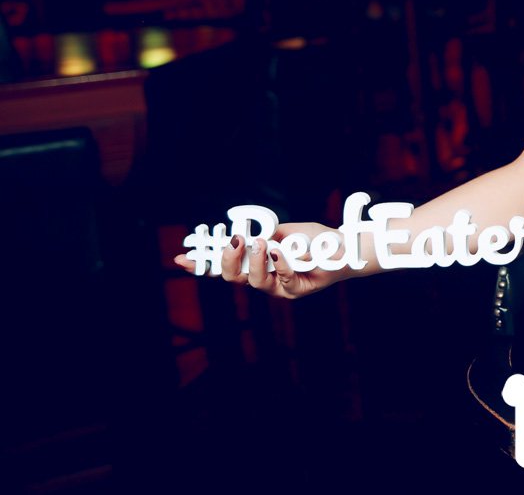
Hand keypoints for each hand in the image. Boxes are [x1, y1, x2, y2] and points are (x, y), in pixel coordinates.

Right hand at [172, 222, 348, 298]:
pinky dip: (278, 263)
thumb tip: (243, 236)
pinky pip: (280, 280)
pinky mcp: (295, 291)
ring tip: (261, 243)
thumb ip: (264, 234)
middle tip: (234, 242)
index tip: (180, 259)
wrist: (344, 247)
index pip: (223, 266)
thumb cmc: (315, 239)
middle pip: (232, 278)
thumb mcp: (284, 231)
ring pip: (253, 282)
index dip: (201, 265)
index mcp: (256, 264)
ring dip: (254, 260)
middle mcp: (263, 278)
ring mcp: (278, 288)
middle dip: (227, 259)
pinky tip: (279, 252)